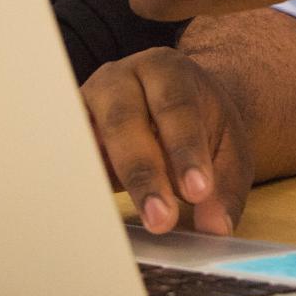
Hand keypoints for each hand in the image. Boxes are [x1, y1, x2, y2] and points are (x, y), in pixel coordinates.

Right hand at [82, 48, 252, 235]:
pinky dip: (80, 184)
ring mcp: (86, 101)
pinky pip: (70, 155)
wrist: (171, 103)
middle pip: (125, 120)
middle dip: (144, 174)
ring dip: (105, 184)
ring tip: (125, 223)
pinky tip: (93, 214)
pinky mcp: (69, 129)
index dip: (185, 149)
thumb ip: (225, 186)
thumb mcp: (226, 146)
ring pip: (89, 138)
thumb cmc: (199, 123)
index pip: (175, 106)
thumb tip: (215, 226)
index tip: (197, 191)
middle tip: (161, 219)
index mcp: (166, 70)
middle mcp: (120, 78)